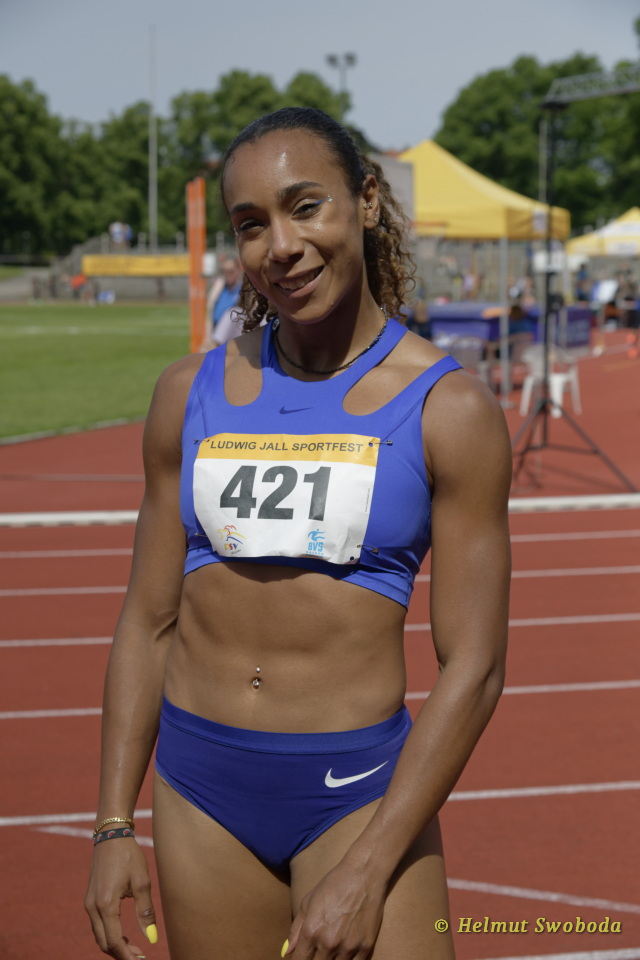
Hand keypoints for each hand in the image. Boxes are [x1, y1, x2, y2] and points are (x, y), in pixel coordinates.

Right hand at [84, 838, 157, 958]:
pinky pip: (97, 926)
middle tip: (141, 957)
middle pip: (104, 943)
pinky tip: (124, 937)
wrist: (111, 835)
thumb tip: (152, 938)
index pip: (114, 941)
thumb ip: (146, 912)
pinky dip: (109, 935)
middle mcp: (93, 907)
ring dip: (115, 946)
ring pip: (99, 936)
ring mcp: (89, 904)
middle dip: (121, 954)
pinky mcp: (90, 899)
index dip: (127, 956)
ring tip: (135, 950)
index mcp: (106, 904)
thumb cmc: (129, 856)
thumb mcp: (142, 882)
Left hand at [285, 861, 386, 958]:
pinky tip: (346, 951)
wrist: (363, 875)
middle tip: (318, 951)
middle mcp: (328, 942)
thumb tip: (287, 952)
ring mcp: (348, 947)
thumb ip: (295, 929)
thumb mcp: (308, 902)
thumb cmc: (334, 885)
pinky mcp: (365, 947)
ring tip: (331, 950)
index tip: (303, 957)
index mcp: (311, 931)